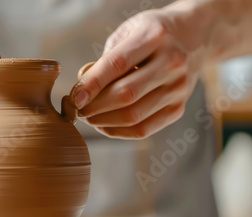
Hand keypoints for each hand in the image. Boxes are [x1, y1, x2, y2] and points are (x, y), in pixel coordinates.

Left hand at [71, 7, 203, 138]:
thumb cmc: (152, 34)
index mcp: (155, 37)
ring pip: (133, 116)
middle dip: (95, 107)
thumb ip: (105, 60)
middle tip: (78, 109)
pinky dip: (118, 132)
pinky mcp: (178, 108)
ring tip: (88, 117)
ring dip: (103, 121)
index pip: (117, 64)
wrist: (195, 37)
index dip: (92, 84)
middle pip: (126, 95)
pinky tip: (104, 125)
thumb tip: (82, 91)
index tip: (74, 98)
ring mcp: (178, 88)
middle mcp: (172, 62)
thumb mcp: (128, 32)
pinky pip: (143, 129)